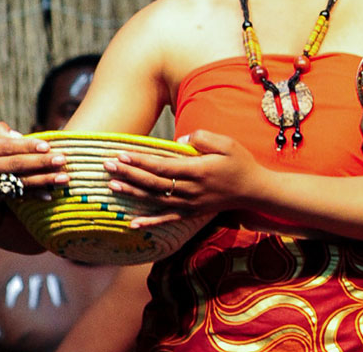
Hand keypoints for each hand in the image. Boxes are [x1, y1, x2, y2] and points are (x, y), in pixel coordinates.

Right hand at [0, 123, 69, 215]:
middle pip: (14, 164)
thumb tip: (21, 136)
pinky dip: (32, 194)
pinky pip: (14, 194)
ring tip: (64, 178)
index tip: (47, 146)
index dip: (27, 146)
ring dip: (43, 180)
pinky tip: (49, 194)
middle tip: (62, 159)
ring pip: (17, 181)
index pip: (5, 146)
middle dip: (40, 162)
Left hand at [104, 131, 260, 227]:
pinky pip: (167, 219)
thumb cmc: (241, 163)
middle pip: (153, 182)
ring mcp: (190, 204)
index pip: (162, 166)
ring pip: (155, 199)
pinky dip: (149, 222)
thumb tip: (181, 140)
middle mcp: (191, 190)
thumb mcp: (227, 144)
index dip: (141, 161)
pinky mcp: (191, 213)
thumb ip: (203, 138)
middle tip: (107, 165)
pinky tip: (132, 223)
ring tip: (112, 185)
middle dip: (129, 173)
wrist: (254, 190)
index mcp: (198, 171)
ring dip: (132, 193)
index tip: (122, 154)